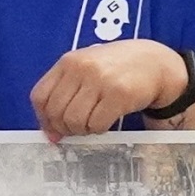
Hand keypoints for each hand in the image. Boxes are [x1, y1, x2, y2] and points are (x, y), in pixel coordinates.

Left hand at [30, 37, 194, 142]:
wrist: (154, 62)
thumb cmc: (116, 69)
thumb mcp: (86, 70)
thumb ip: (66, 94)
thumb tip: (51, 134)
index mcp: (68, 61)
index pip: (39, 96)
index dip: (43, 118)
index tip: (53, 128)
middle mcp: (81, 68)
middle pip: (56, 112)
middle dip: (64, 128)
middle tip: (77, 128)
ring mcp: (100, 80)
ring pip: (74, 121)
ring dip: (82, 130)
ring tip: (92, 123)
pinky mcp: (119, 94)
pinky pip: (96, 124)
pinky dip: (98, 129)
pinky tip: (106, 121)